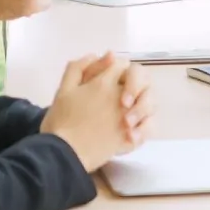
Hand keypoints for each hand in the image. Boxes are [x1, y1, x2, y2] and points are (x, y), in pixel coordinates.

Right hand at [40, 52, 154, 171]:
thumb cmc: (60, 121)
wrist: (62, 154)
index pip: (121, 64)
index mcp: (104, 83)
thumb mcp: (63, 89)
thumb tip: (104, 55)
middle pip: (141, 79)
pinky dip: (145, 126)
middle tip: (121, 95)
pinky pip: (149, 127)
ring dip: (141, 104)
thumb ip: (79, 67)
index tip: (108, 76)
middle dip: (134, 83)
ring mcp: (128, 117)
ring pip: (149, 102)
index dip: (116, 67)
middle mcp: (120, 97)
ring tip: (127, 115)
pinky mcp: (130, 137)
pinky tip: (133, 130)